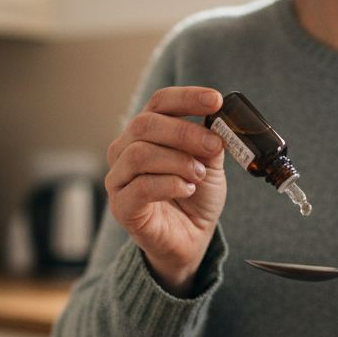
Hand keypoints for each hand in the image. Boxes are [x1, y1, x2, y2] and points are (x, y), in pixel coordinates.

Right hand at [105, 86, 226, 294]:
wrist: (190, 239)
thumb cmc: (195, 197)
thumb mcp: (210, 164)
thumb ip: (210, 142)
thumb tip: (218, 121)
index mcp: (146, 133)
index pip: (159, 103)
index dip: (186, 97)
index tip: (215, 100)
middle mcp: (125, 150)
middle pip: (145, 124)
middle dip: (184, 132)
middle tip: (213, 147)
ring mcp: (119, 179)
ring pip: (139, 154)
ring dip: (177, 161)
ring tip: (199, 175)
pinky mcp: (122, 207)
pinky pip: (139, 188)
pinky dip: (169, 185)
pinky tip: (186, 189)